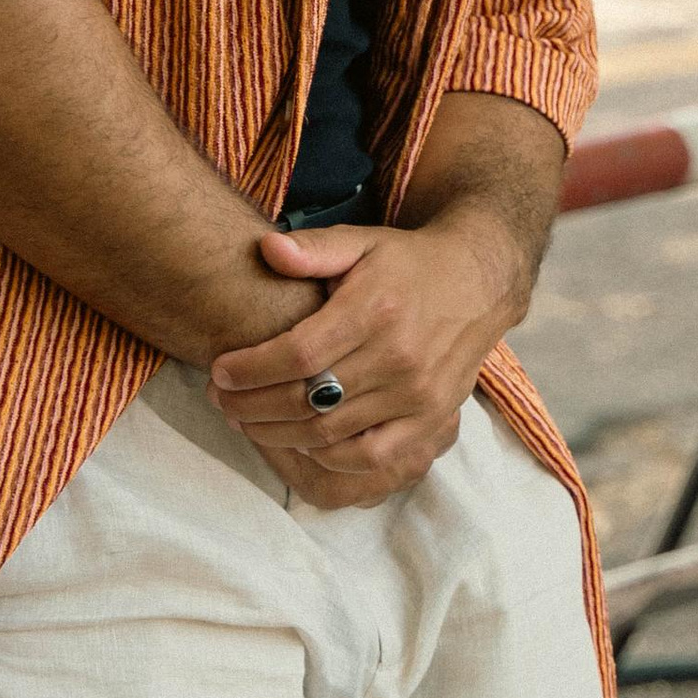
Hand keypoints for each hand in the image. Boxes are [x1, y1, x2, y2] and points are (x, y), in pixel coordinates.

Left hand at [209, 207, 529, 508]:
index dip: (251, 370)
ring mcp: (417, 394)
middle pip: (307, 399)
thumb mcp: (362, 240)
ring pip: (330, 432)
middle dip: (251, 406)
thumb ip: (313, 248)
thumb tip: (266, 249)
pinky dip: (327, 455)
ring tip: (246, 421)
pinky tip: (299, 439)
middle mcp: (398, 356)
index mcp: (374, 309)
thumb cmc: (407, 263)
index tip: (219, 372)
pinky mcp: (429, 420)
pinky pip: (369, 456)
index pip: (299, 354)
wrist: (478, 281)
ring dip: (277, 433)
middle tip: (221, 400)